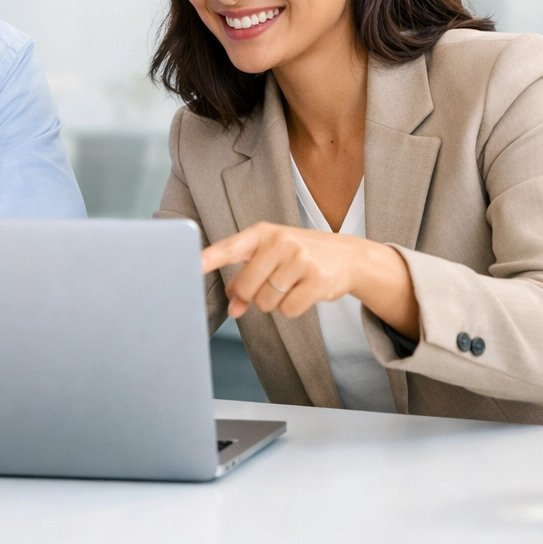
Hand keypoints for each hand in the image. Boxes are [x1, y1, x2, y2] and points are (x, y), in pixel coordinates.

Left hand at [201, 222, 420, 335]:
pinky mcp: (318, 279)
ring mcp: (300, 259)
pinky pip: (288, 311)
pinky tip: (304, 293)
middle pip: (246, 287)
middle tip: (271, 287)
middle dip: (252, 296)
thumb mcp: (272, 257)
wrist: (349, 256)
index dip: (210, 258)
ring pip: (266, 302)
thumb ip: (247, 277)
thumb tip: (232, 306)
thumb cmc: (301, 256)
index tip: (193, 265)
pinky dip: (293, 309)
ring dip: (275, 303)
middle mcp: (281, 241)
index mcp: (263, 233)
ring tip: (292, 286)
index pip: (230, 247)